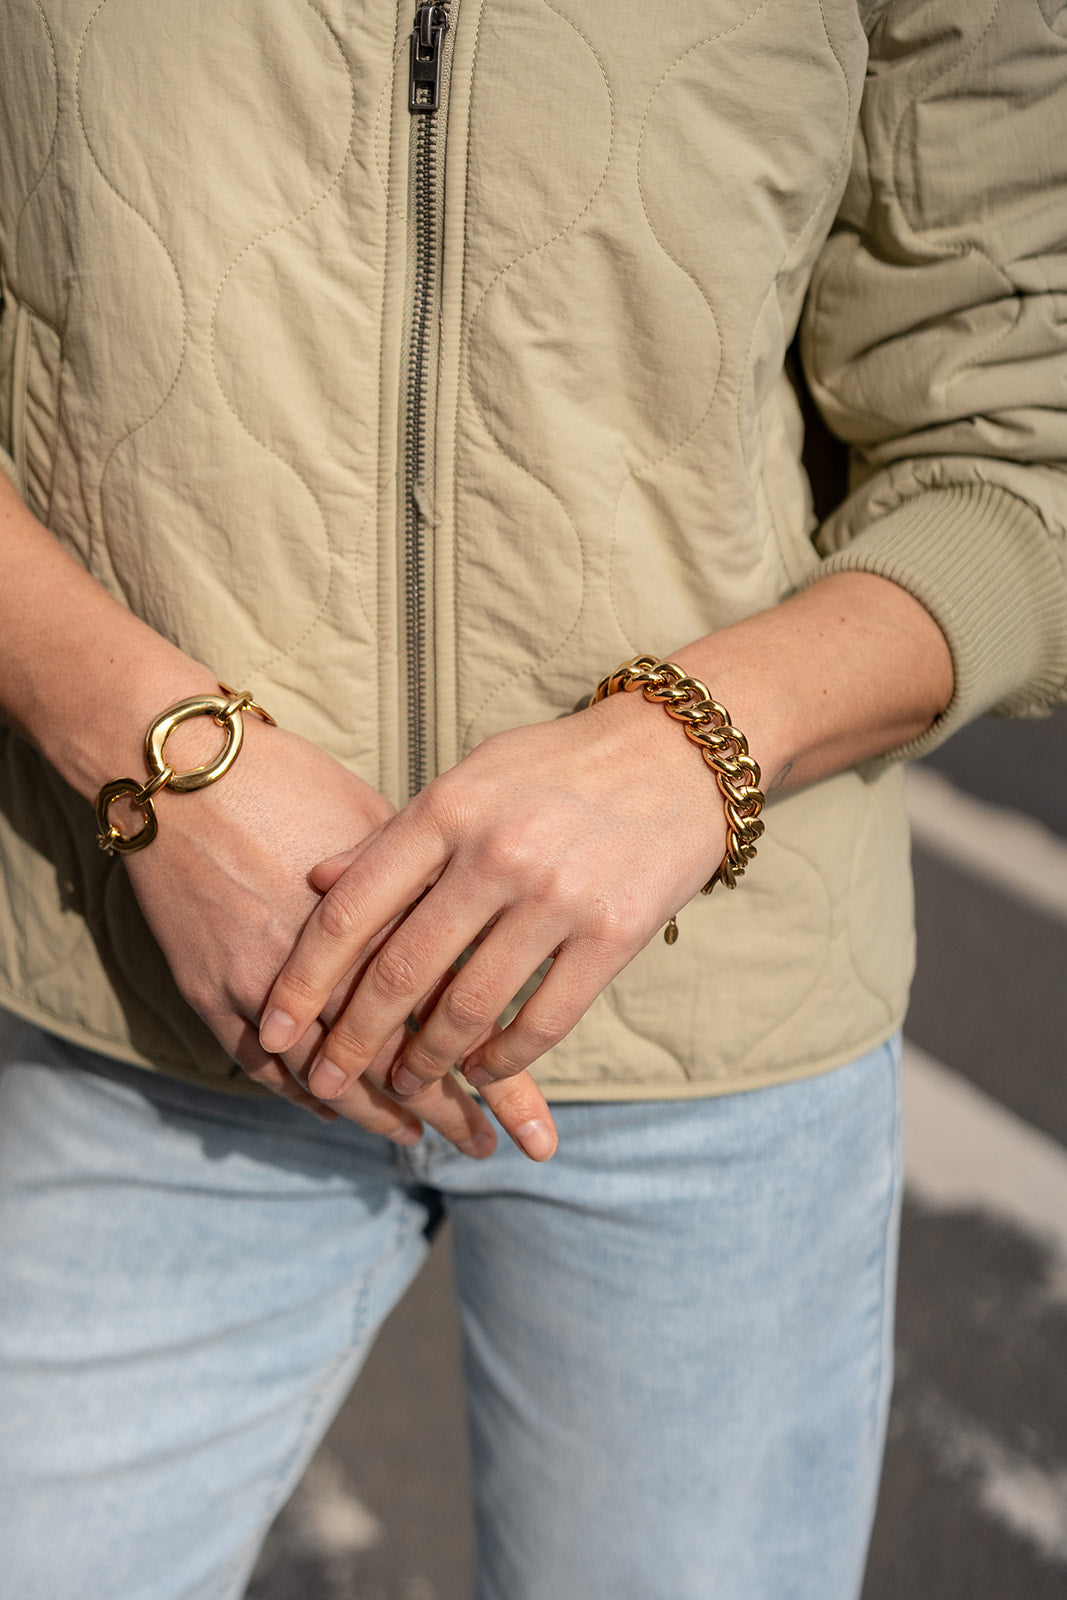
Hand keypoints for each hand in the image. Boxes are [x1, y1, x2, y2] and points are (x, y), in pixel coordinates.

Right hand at [121, 716, 510, 1155]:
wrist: (180, 775)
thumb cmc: (291, 784)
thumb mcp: (378, 825)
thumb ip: (427, 886)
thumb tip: (484, 926)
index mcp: (385, 924)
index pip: (454, 1024)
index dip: (499, 1079)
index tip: (534, 1126)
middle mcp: (329, 969)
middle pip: (399, 1062)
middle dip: (450, 1114)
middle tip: (490, 1150)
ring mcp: (263, 988)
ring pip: (331, 1078)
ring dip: (380, 1116)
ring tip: (422, 1142)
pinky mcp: (210, 993)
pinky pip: (262, 1068)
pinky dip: (303, 1094)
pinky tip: (337, 1112)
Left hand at [259, 693, 726, 1151]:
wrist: (677, 754)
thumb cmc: (557, 768)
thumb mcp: (469, 779)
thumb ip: (395, 835)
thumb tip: (315, 881)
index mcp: (447, 810)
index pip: (352, 911)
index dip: (305, 980)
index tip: (274, 1029)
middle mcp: (495, 854)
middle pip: (400, 972)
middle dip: (352, 1041)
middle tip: (325, 1081)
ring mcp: (556, 897)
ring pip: (468, 1008)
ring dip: (426, 1061)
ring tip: (404, 1083)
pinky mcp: (614, 934)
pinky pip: (543, 1020)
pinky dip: (504, 1059)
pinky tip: (483, 1072)